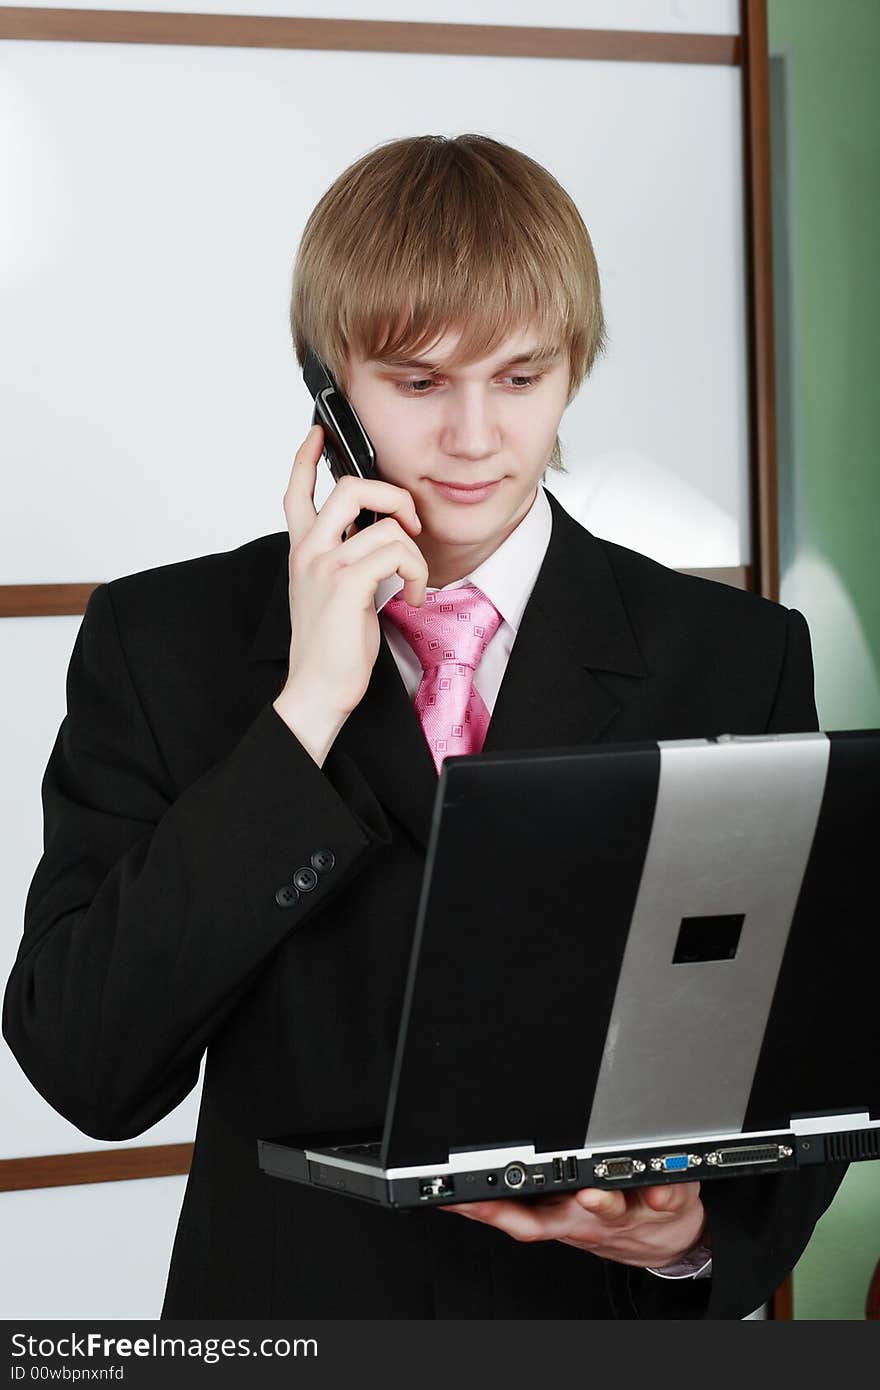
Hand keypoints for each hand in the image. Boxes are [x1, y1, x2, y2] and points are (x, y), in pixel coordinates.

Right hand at [276, 425, 428, 720]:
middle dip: (394, 495)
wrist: (318, 688)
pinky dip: (415, 573)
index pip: (296, 491)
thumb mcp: (336, 592)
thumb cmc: (331, 647)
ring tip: (411, 583)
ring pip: (387, 524)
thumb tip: (384, 536)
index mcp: (303, 550)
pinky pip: (396, 552)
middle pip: (350, 486)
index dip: (306, 457)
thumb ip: (348, 558)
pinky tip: (410, 597)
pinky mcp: (346, 583)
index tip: (319, 434)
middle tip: (411, 522)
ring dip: (415, 554)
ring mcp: (325, 564)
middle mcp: (308, 550)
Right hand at [440, 1180, 706, 1269]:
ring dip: (599, 1203)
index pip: (513, 1213)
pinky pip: (665, 1197)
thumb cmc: (608, 1214)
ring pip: (610, 1208)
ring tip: (590, 1191)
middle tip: (511, 1192)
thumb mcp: (561, 1214)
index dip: (482, 1208)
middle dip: (536, 1205)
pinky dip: (661, 1193)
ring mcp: (625, 1211)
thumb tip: (473, 1175)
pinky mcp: (664, 1201)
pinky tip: (657, 1186)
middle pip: (557, 1216)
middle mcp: (587, 1216)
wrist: (668, 1238)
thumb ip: (524, 1195)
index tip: (456, 1196)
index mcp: (558, 1213)